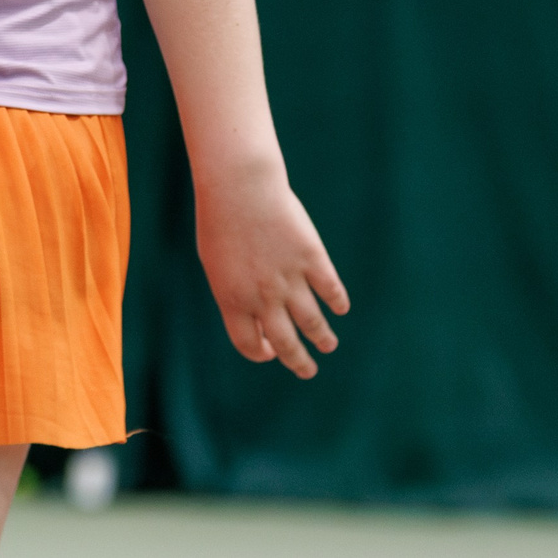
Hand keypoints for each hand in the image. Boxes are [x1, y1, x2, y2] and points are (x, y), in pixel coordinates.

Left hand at [193, 167, 348, 378]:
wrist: (240, 186)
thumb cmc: (221, 220)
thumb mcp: (217, 263)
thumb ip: (234, 292)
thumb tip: (257, 317)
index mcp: (233, 300)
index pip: (249, 344)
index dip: (262, 353)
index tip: (271, 352)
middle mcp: (263, 298)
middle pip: (285, 343)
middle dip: (298, 362)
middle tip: (308, 370)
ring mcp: (290, 279)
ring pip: (312, 323)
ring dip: (322, 338)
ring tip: (328, 345)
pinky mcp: (312, 259)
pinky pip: (331, 290)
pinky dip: (337, 303)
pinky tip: (340, 308)